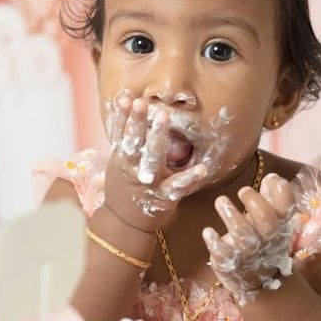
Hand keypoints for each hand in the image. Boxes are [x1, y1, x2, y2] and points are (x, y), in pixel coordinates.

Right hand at [104, 91, 208, 231]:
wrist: (124, 222)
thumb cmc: (124, 184)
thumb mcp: (118, 160)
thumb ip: (124, 137)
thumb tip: (125, 102)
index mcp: (123, 159)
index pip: (122, 134)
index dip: (124, 117)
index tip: (126, 98)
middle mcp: (133, 169)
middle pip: (135, 143)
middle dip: (137, 122)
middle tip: (142, 103)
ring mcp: (149, 183)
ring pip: (153, 159)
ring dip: (158, 138)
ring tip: (164, 117)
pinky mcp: (165, 197)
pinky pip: (178, 186)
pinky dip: (190, 178)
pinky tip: (202, 168)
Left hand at [202, 172, 295, 304]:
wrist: (259, 280)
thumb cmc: (262, 237)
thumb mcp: (271, 218)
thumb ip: (272, 197)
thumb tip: (273, 178)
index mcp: (279, 224)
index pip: (288, 208)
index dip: (282, 193)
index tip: (269, 178)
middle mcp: (266, 238)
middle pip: (267, 221)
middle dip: (255, 202)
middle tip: (242, 190)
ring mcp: (248, 252)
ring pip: (244, 236)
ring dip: (232, 217)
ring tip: (221, 201)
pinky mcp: (230, 262)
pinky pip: (223, 254)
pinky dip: (215, 242)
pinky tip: (208, 231)